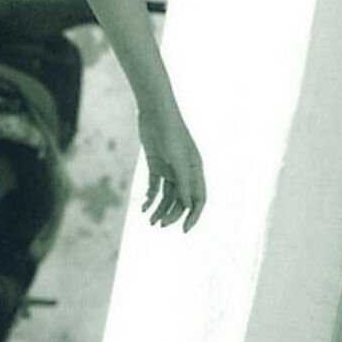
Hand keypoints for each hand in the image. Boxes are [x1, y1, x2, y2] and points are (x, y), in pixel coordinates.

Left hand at [138, 99, 205, 232]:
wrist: (154, 112)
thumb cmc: (170, 133)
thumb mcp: (177, 160)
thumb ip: (183, 182)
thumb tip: (188, 206)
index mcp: (195, 170)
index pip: (198, 199)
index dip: (193, 216)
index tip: (184, 230)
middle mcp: (184, 171)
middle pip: (181, 200)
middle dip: (172, 214)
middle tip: (159, 225)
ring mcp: (170, 168)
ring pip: (167, 196)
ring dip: (159, 209)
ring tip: (150, 221)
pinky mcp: (156, 164)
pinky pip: (154, 187)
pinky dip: (150, 198)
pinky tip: (143, 207)